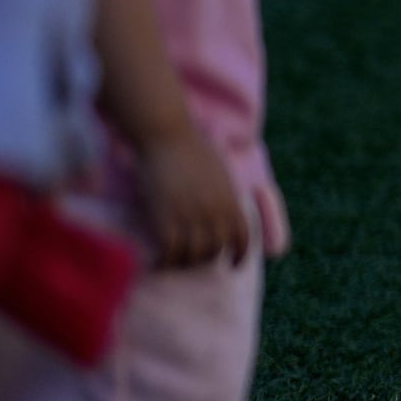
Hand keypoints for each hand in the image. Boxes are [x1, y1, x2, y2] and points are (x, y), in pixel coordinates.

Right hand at [129, 125, 253, 267]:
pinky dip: (164, 262)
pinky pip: (171, 252)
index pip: (243, 237)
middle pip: (215, 250)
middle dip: (203, 258)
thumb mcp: (219, 173)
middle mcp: (215, 212)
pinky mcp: (168, 218)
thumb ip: (223, 195)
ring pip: (193, 255)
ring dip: (183, 263)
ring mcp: (192, 216)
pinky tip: (157, 262)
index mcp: (231, 200)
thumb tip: (223, 212)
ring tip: (171, 262)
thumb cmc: (190, 148)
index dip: (239, 255)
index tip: (232, 264)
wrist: (167, 135)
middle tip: (189, 259)